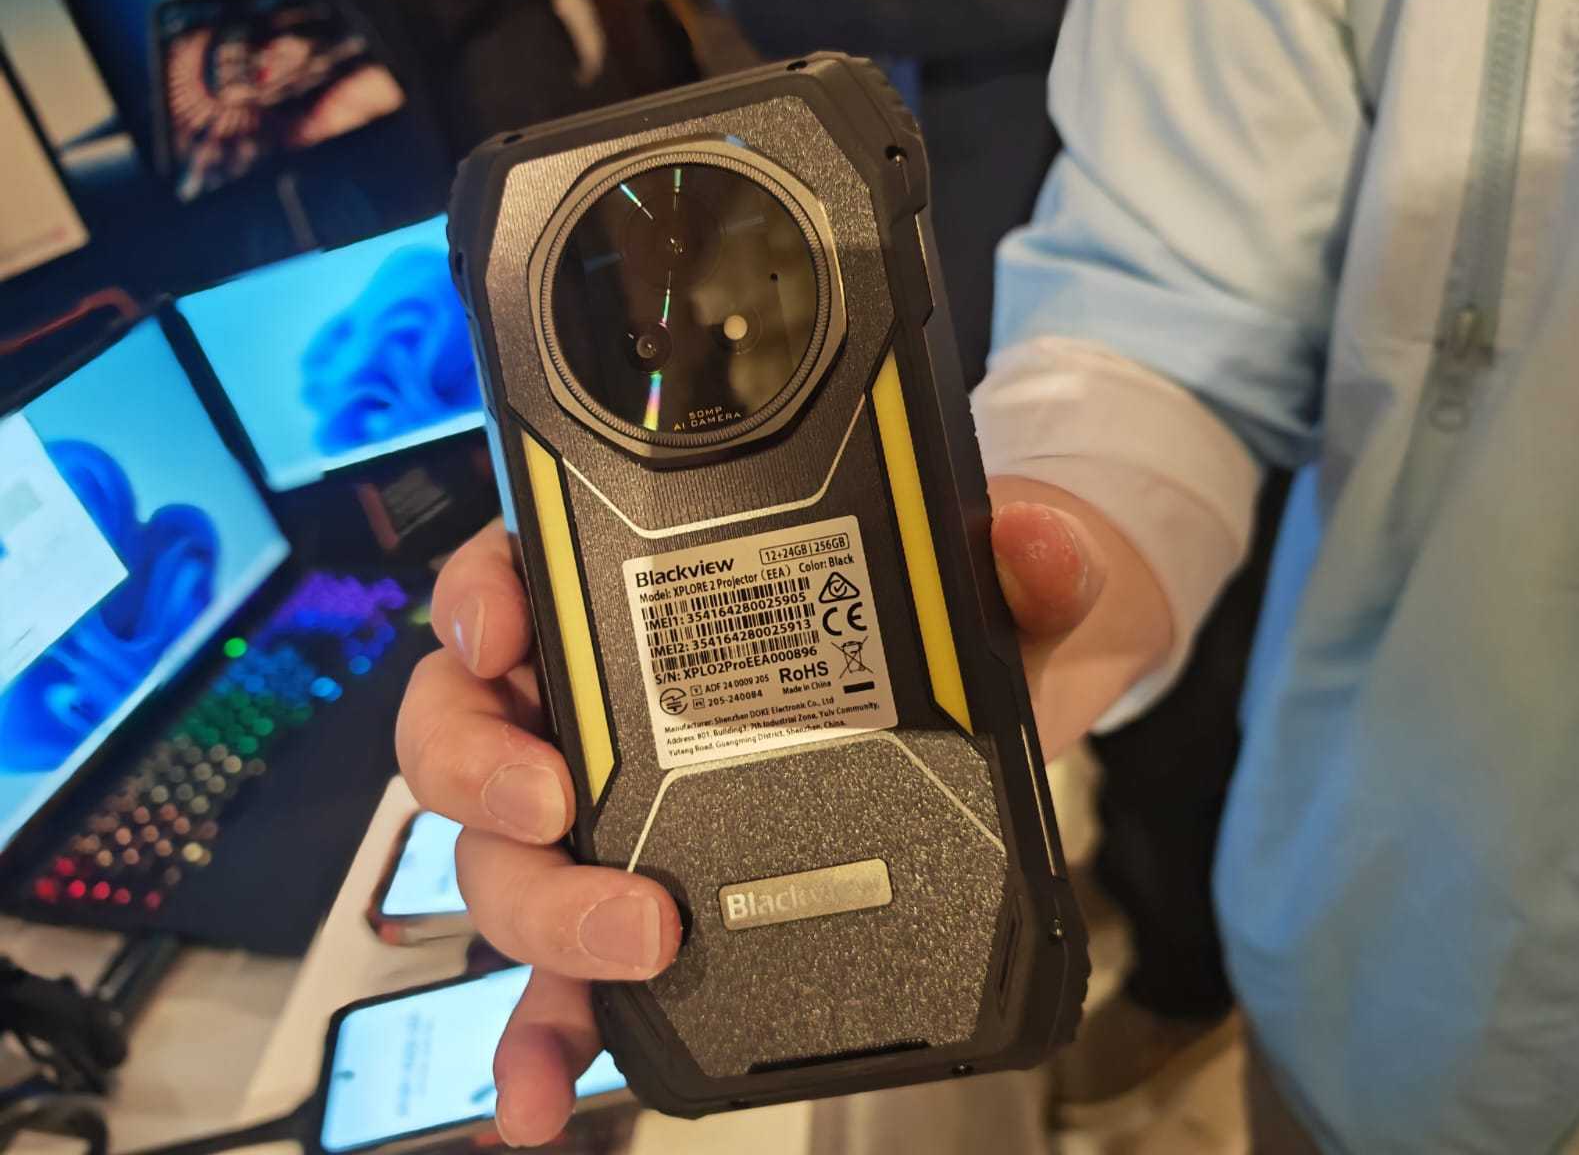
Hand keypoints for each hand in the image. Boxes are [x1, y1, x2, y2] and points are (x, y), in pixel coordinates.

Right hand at [395, 486, 1169, 1144]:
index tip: (503, 633)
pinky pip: (568, 975)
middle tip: (558, 806)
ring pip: (507, 857)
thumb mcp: (994, 576)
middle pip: (481, 726)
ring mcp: (623, 809)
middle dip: (488, 773)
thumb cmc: (955, 622)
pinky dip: (542, 1031)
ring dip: (534, 909)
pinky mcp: (658, 906)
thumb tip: (1042, 546)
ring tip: (624, 943)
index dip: (480, 595)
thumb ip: (1026, 552)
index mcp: (653, 586)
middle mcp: (611, 696)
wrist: (1006, 709)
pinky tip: (541, 1088)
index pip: (522, 567)